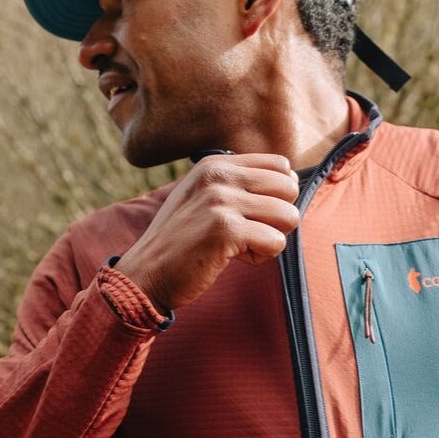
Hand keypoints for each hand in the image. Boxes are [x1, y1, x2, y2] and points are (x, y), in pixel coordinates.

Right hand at [113, 153, 300, 310]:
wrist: (146, 273)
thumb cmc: (182, 242)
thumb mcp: (204, 198)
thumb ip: (240, 185)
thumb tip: (293, 180)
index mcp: (215, 164)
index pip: (280, 165)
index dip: (276, 196)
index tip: (249, 214)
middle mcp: (218, 175)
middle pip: (290, 189)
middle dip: (277, 218)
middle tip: (247, 233)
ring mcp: (220, 200)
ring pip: (289, 216)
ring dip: (269, 238)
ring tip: (237, 245)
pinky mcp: (225, 229)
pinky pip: (276, 242)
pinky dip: (260, 257)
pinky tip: (232, 258)